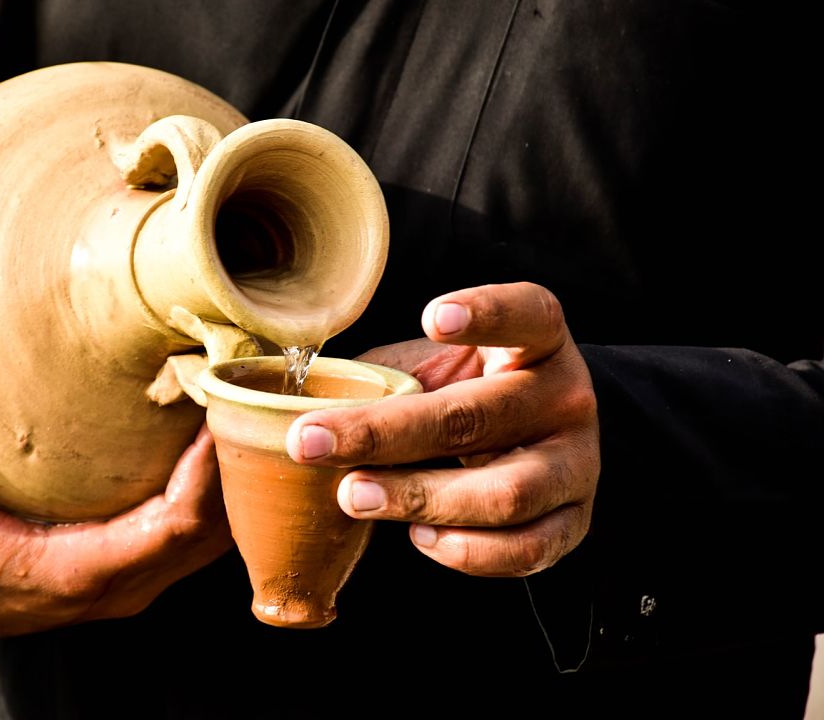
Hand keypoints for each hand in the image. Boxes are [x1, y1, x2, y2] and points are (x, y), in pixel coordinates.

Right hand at [0, 365, 231, 648]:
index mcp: (75, 572)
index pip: (174, 527)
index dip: (209, 472)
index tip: (223, 409)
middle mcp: (115, 589)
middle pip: (212, 535)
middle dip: (238, 468)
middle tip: (245, 392)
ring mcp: (125, 587)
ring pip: (212, 544)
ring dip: (233, 483)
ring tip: (240, 409)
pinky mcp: (124, 576)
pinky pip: (193, 542)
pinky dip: (214, 498)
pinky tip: (213, 444)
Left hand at [285, 283, 598, 576]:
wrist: (537, 442)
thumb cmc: (464, 393)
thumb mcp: (435, 368)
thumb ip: (387, 378)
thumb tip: (288, 401)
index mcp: (538, 340)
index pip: (527, 315)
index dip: (485, 314)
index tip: (433, 317)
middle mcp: (566, 397)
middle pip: (477, 417)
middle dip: (384, 433)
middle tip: (310, 442)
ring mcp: (577, 463)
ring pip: (504, 493)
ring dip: (418, 498)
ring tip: (353, 496)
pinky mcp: (575, 522)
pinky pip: (524, 549)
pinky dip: (466, 551)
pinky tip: (417, 537)